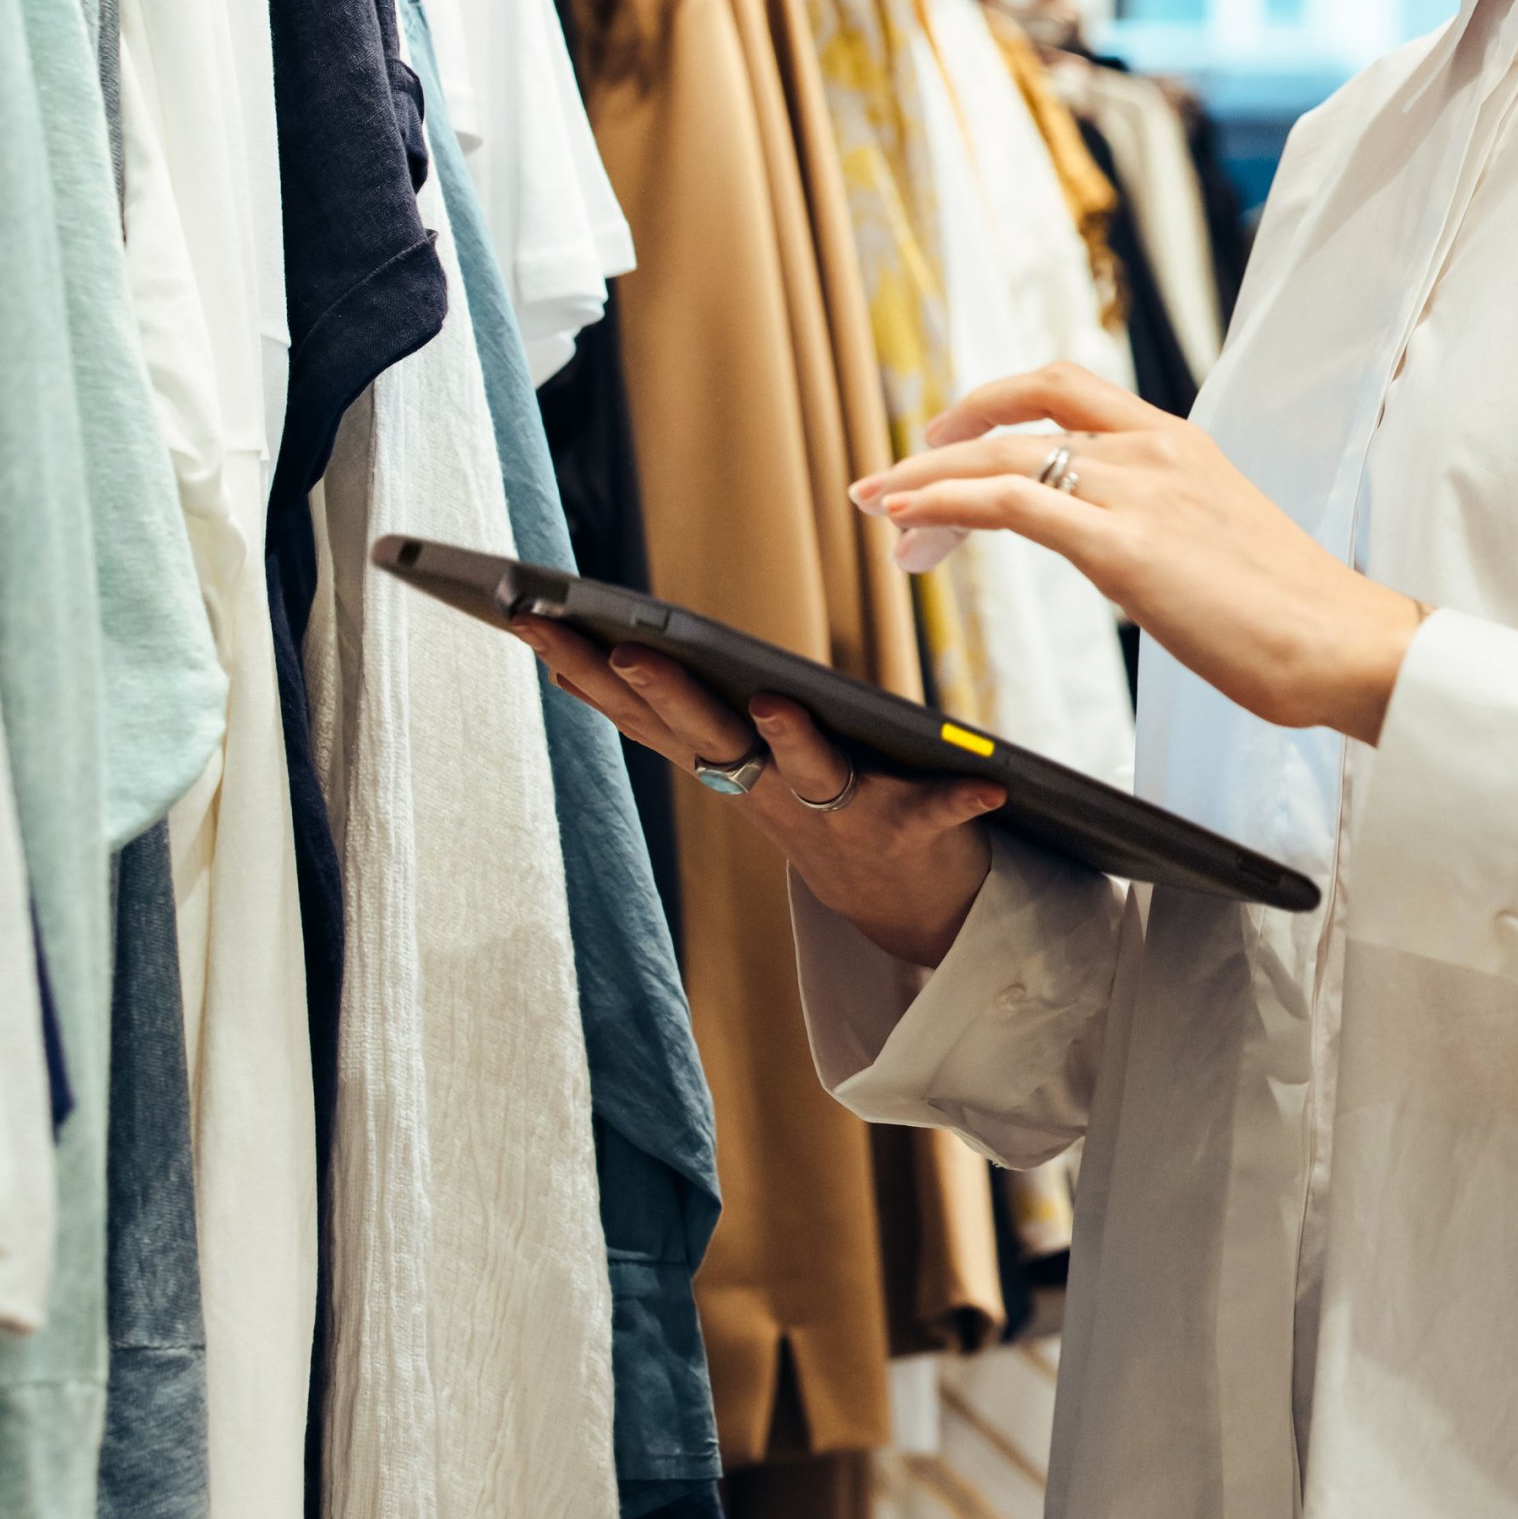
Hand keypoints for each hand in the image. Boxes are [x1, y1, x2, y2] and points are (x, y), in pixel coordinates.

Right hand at [511, 617, 1003, 968]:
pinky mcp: (912, 831)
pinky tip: (987, 783)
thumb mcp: (740, 760)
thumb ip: (683, 712)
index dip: (583, 669)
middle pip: (710, 738)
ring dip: (793, 741)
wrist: (904, 903)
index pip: (643, 711)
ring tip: (778, 702)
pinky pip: (937, 812)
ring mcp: (838, 814)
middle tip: (629, 650)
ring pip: (810, 773)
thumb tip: (595, 655)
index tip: (530, 615)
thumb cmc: (817, 803)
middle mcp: (771, 789)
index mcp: (727, 763)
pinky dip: (960, 798)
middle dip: (668, 695)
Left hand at [852, 362, 1424, 745]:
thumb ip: (1166, 530)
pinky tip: (910, 520)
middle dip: (940, 441)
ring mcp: (1139, 491)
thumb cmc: (1296, 615)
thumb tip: (1127, 556)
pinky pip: (1010, 502)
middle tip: (893, 481)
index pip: (1068, 388)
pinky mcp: (1123, 545)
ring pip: (1001, 454)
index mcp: (1182, 444)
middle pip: (1020, 413)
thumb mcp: (1221, 545)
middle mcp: (1155, 451)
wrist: (1345, 644)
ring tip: (881, 506)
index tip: (948, 435)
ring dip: (924, 477)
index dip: (994, 401)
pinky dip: (946, 502)